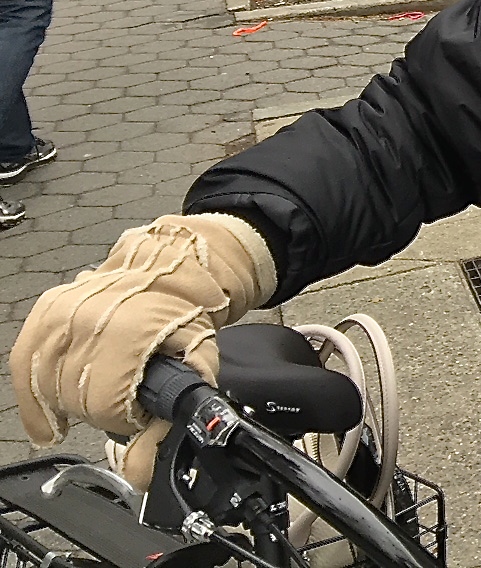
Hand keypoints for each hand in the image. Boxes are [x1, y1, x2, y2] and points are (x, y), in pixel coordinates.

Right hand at [9, 214, 275, 486]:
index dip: (123, 419)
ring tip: (91, 402)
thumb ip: (169, 423)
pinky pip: (24, 363)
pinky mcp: (48, 307)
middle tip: (121, 402)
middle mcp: (88, 318)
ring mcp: (64, 310)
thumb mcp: (199, 365)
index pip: (105, 405)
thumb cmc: (189, 312)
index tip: (137, 413)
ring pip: (46, 384)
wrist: (179, 266)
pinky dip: (32, 395)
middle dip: (98, 410)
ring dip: (66, 402)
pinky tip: (46, 421)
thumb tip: (138, 472)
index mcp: (128, 332)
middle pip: (74, 396)